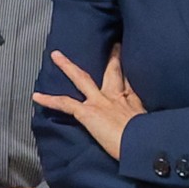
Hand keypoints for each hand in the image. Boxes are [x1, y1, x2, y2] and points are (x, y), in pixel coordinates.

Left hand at [33, 45, 146, 160]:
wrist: (142, 143)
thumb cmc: (149, 139)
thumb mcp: (152, 126)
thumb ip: (147, 121)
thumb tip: (152, 127)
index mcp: (134, 101)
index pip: (130, 82)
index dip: (130, 71)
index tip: (131, 60)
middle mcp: (116, 96)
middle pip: (113, 71)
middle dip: (113, 57)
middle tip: (114, 44)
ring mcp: (100, 102)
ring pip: (81, 78)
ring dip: (67, 66)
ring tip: (56, 55)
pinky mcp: (87, 112)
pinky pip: (64, 104)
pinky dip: (49, 100)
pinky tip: (36, 97)